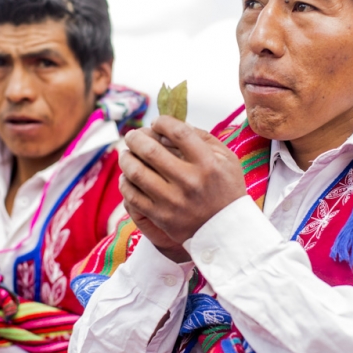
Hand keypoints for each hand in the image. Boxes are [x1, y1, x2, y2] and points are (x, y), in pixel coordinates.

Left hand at [119, 116, 246, 244]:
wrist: (226, 230)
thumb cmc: (226, 189)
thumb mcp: (226, 159)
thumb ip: (201, 138)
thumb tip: (167, 130)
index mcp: (207, 164)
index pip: (178, 132)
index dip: (162, 122)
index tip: (157, 123)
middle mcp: (189, 181)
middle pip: (150, 150)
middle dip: (135, 138)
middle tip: (132, 136)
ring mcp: (173, 201)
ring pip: (136, 172)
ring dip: (126, 158)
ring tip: (126, 154)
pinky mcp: (161, 217)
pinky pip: (133, 196)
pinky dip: (126, 183)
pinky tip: (127, 177)